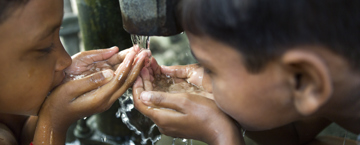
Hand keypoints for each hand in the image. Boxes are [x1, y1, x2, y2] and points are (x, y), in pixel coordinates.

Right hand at [34, 47, 150, 144]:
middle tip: (145, 53)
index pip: (119, 79)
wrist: (55, 118)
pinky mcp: (105, 98)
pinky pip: (120, 86)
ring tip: (142, 57)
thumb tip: (109, 72)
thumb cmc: (58, 103)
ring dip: (135, 70)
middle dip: (137, 66)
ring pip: (125, 84)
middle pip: (127, 82)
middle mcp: (106, 100)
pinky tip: (132, 67)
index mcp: (99, 98)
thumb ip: (90, 81)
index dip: (128, 65)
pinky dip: (128, 75)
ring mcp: (107, 100)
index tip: (134, 52)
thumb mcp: (70, 90)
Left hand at [132, 58, 243, 144]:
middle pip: (146, 103)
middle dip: (144, 84)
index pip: (140, 102)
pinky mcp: (177, 123)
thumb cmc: (208, 115)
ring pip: (154, 105)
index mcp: (162, 118)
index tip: (139, 72)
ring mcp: (170, 124)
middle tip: (146, 68)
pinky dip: (160, 95)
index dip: (137, 86)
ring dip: (152, 89)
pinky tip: (164, 85)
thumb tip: (143, 95)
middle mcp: (163, 124)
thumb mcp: (184, 101)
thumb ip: (163, 98)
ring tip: (152, 73)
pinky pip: (163, 108)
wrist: (223, 131)